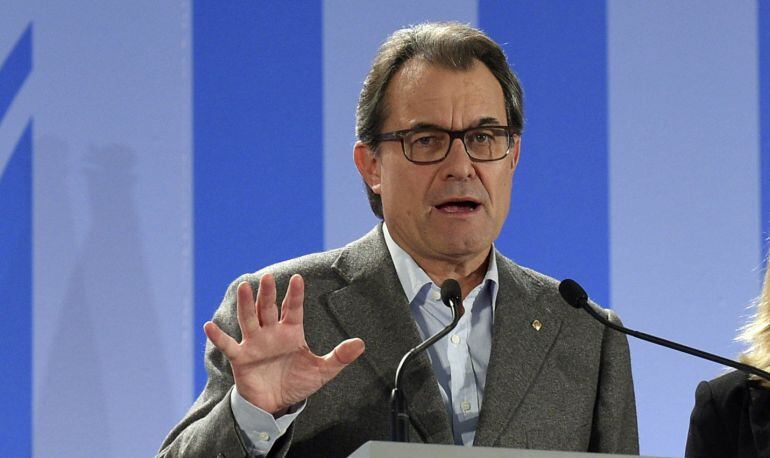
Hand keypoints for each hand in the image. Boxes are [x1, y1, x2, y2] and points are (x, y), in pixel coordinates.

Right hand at [204, 273, 364, 414]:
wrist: (276, 404)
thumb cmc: (297, 382)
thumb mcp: (322, 371)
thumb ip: (340, 357)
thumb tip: (361, 344)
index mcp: (291, 332)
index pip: (292, 308)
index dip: (294, 294)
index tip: (298, 278)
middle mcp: (271, 333)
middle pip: (268, 308)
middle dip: (267, 294)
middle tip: (267, 277)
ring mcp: (254, 343)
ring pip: (249, 320)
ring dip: (246, 305)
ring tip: (243, 287)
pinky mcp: (241, 358)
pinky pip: (228, 346)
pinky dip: (218, 336)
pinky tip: (209, 325)